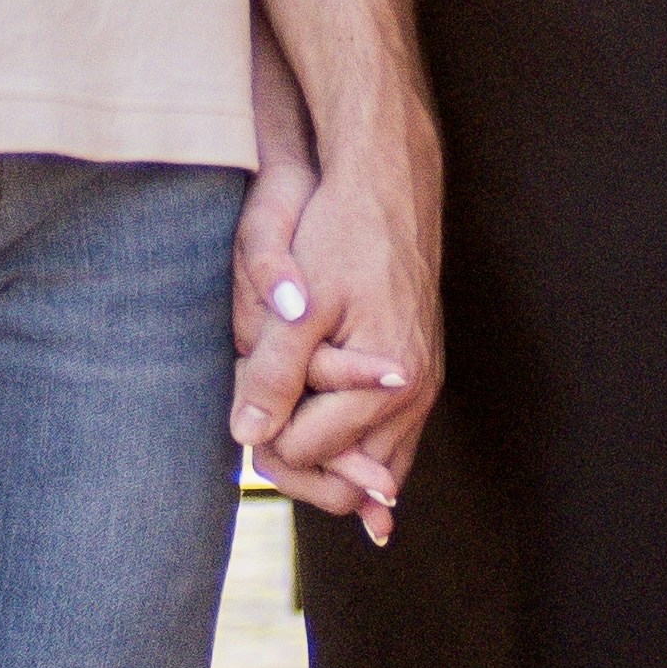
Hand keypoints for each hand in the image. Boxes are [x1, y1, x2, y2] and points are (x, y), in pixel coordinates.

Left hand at [230, 107, 441, 545]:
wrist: (392, 185)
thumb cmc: (341, 234)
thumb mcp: (299, 305)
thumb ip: (274, 374)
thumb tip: (247, 435)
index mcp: (387, 384)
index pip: (309, 454)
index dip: (265, 440)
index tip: (242, 410)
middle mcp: (414, 395)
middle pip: (349, 482)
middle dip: (298, 466)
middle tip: (257, 431)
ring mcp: (424, 387)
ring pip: (377, 467)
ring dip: (328, 459)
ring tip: (282, 431)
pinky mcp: (422, 373)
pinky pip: (392, 436)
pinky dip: (357, 446)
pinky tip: (331, 450)